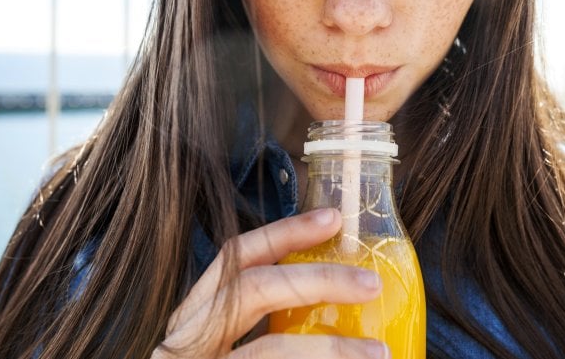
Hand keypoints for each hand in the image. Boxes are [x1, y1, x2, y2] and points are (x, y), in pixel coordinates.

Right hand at [152, 208, 388, 358]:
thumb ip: (269, 328)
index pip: (235, 260)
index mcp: (195, 320)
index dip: (284, 233)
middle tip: (371, 282)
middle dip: (318, 279)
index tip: (332, 218)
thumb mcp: (228, 348)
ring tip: (378, 353)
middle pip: (252, 289)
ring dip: (331, 349)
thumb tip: (344, 302)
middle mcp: (185, 343)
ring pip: (269, 351)